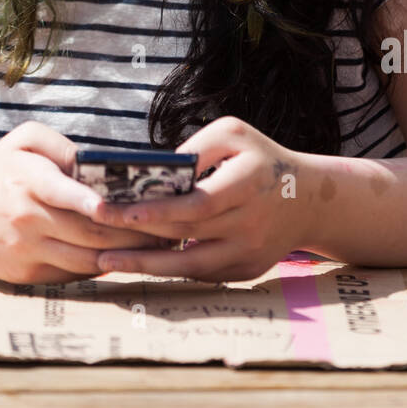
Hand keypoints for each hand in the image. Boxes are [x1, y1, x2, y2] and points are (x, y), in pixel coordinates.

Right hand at [0, 121, 169, 284]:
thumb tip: (99, 166)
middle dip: (133, 233)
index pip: (63, 192)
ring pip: (87, 261)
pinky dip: (101, 268)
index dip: (92, 203)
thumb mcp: (23, 140)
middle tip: (171, 228)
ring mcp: (27, 252)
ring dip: (125, 256)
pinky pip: (73, 275)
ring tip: (159, 246)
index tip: (118, 208)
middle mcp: (27, 219)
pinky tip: (126, 259)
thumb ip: (62, 147)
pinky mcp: (26, 276)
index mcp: (28, 180)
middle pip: (89, 234)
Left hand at [87, 117, 317, 281]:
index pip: (197, 204)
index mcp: (248, 184)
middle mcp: (251, 223)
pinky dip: (170, 270)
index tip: (118, 211)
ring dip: (146, 265)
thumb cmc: (262, 157)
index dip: (157, 211)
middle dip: (138, 236)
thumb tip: (155, 170)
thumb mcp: (234, 134)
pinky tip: (137, 263)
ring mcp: (250, 253)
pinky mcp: (247, 271)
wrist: (310, 199)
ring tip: (105, 261)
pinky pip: (203, 273)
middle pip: (187, 236)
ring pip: (191, 266)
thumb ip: (195, 148)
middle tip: (96, 232)